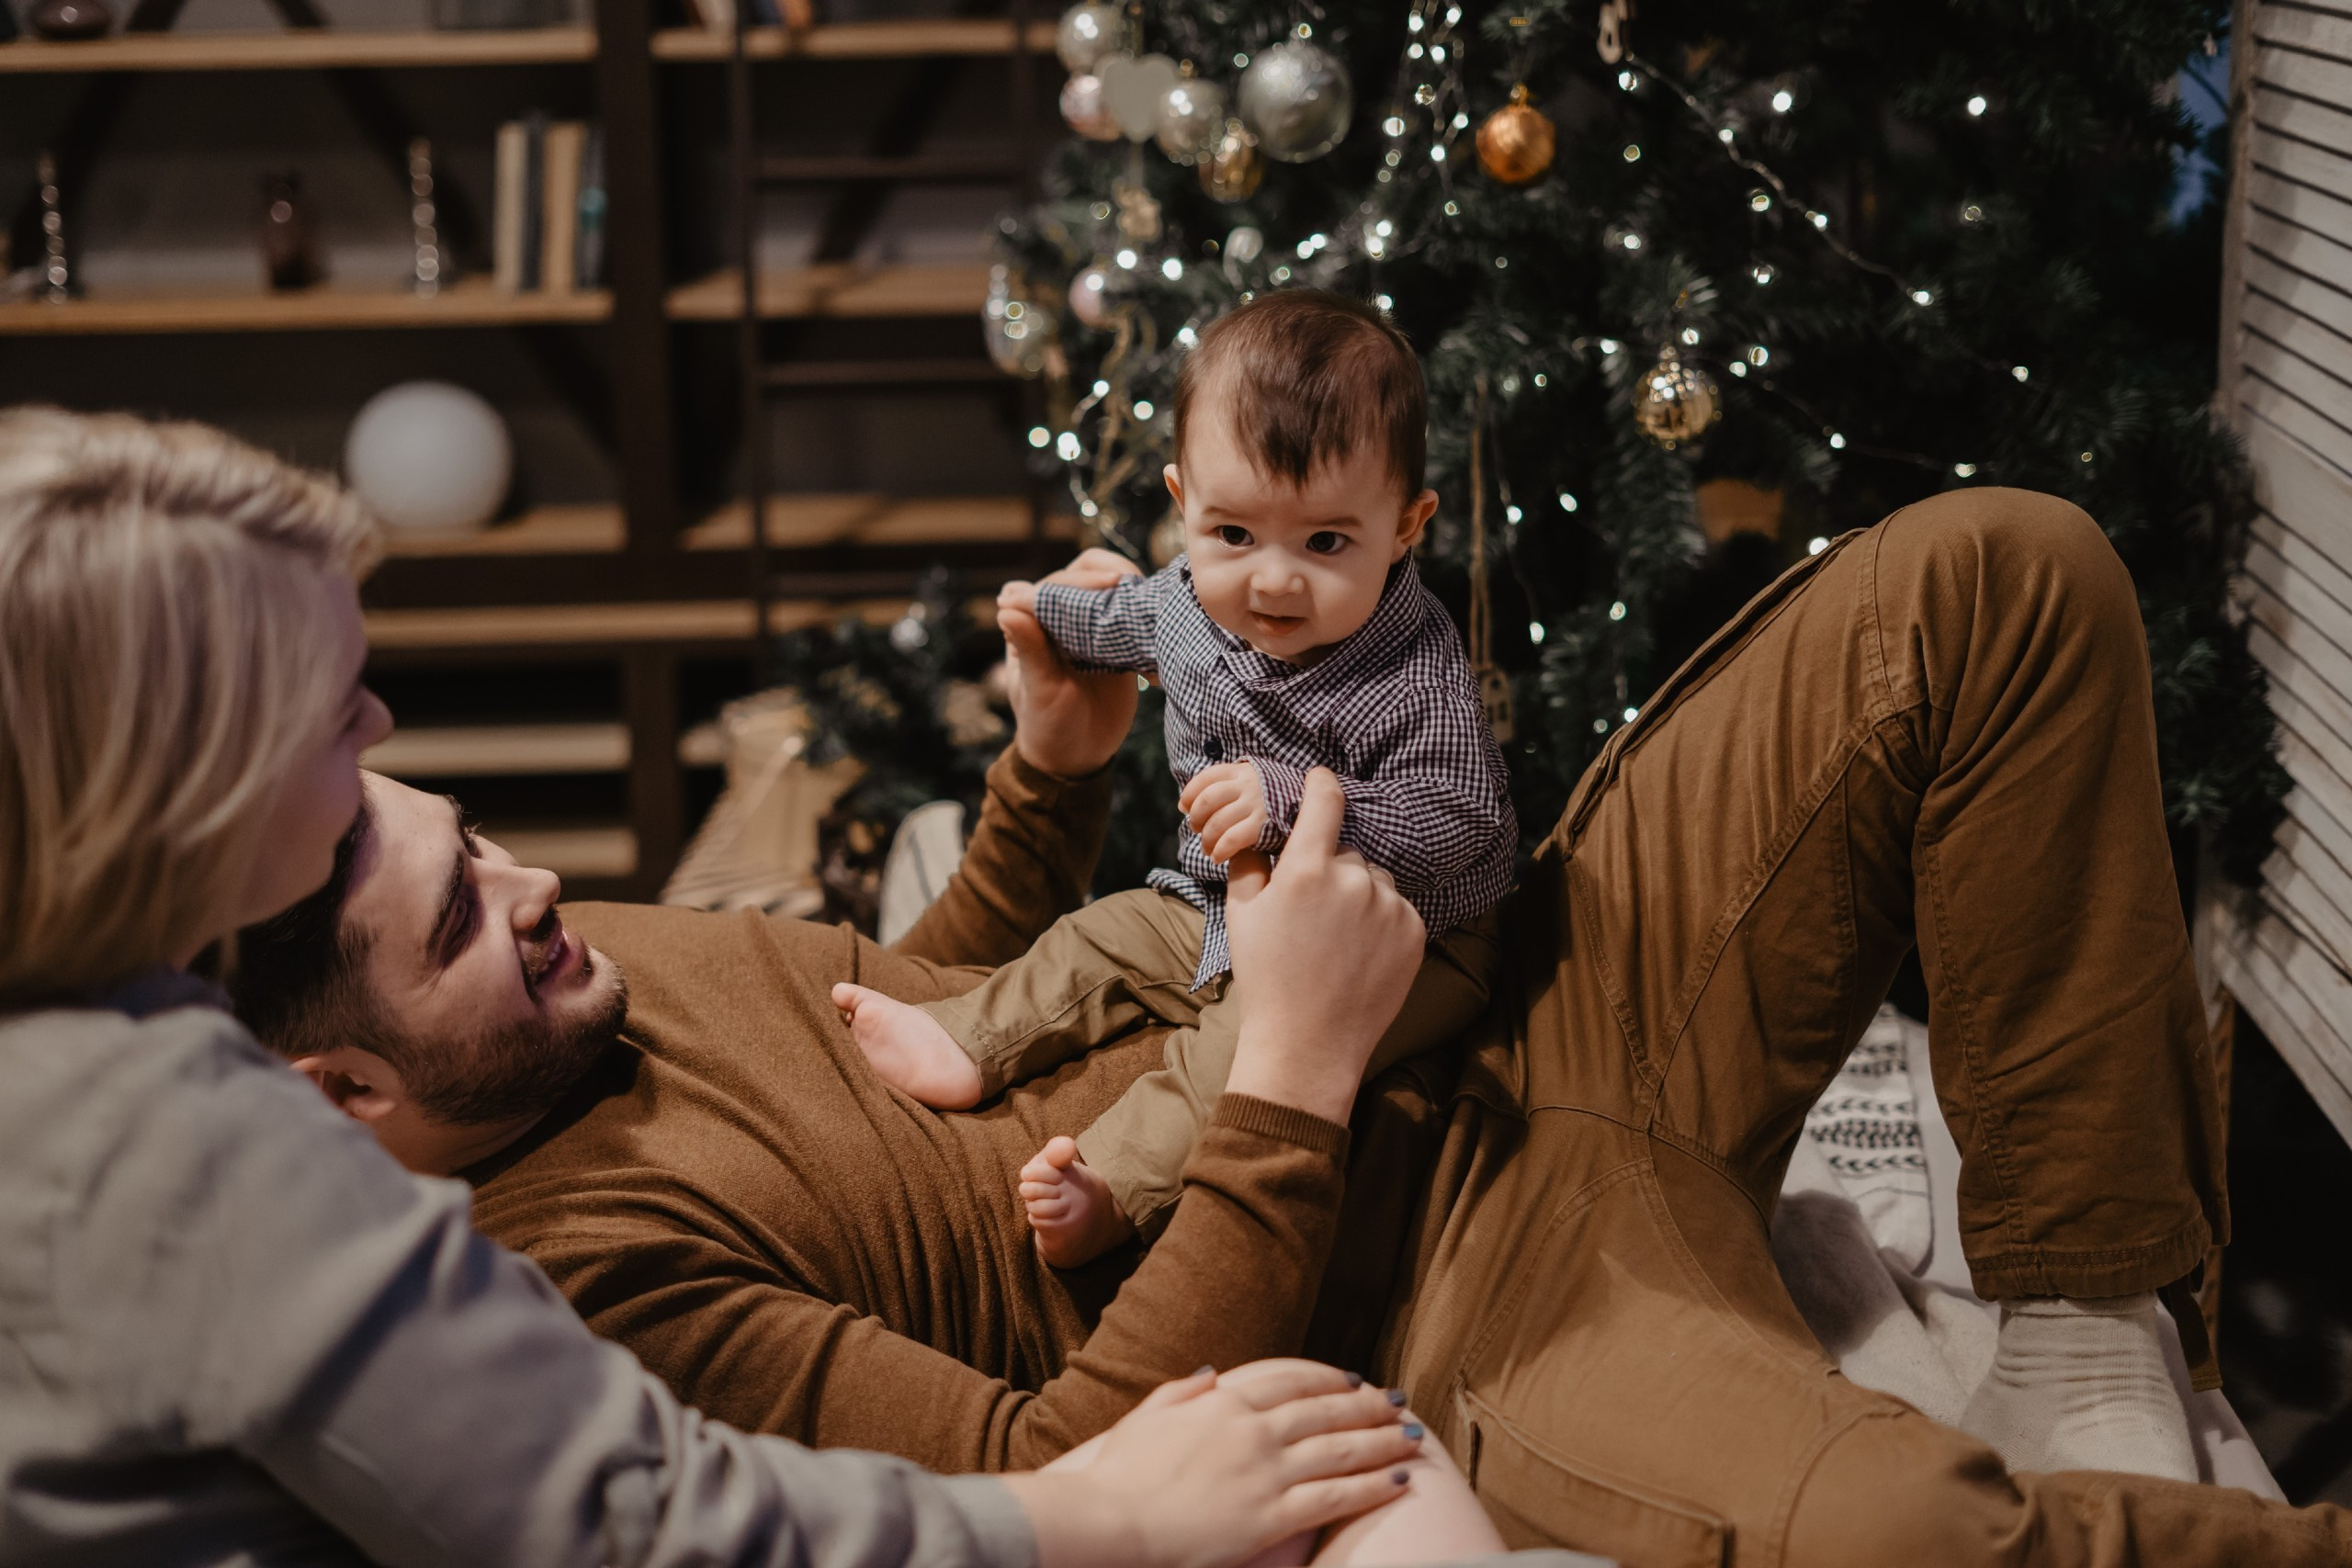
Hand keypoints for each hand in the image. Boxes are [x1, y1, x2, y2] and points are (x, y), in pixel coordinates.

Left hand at [1001, 551, 1144, 777]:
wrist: (1079, 755)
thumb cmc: (1048, 725)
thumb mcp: (1039, 690)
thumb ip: (1029, 649)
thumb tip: (1005, 606)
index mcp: (1031, 622)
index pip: (1055, 585)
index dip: (1079, 582)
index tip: (1107, 584)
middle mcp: (1059, 615)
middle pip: (1085, 574)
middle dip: (1108, 574)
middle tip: (1132, 585)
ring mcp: (1091, 625)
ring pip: (1111, 588)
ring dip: (1130, 588)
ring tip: (1147, 599)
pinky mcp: (1119, 639)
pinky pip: (1132, 614)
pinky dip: (1143, 611)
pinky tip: (1156, 617)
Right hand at [1007, 1362, 1418, 1567]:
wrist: (1111, 1521)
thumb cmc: (1120, 1475)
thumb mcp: (1146, 1417)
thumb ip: (1182, 1391)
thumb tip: (1211, 1373)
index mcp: (1222, 1402)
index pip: (1289, 1379)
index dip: (1326, 1378)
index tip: (1352, 1379)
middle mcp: (1253, 1429)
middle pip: (1326, 1409)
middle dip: (1368, 1404)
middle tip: (1399, 1402)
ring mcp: (1266, 1470)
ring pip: (1341, 1448)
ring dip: (1383, 1439)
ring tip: (1413, 1435)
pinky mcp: (1273, 1514)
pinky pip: (1335, 1495)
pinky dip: (1371, 1484)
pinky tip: (1398, 1479)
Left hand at [1180, 761, 1268, 863]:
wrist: (1310, 805)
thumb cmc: (1274, 797)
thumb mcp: (1253, 780)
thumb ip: (1226, 786)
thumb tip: (1185, 805)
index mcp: (1242, 771)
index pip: (1206, 778)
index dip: (1189, 793)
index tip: (1184, 807)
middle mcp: (1247, 785)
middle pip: (1207, 800)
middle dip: (1196, 818)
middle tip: (1197, 829)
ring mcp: (1255, 805)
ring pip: (1217, 822)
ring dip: (1207, 839)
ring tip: (1208, 849)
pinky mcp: (1262, 826)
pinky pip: (1232, 839)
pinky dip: (1220, 850)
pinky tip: (1218, 857)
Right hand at [1222, 770, 1424, 1123]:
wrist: (1308, 1044)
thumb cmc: (1267, 979)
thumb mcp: (1242, 916)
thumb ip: (1251, 863)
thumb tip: (1259, 833)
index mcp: (1307, 870)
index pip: (1324, 801)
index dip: (1322, 783)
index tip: (1321, 778)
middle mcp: (1354, 880)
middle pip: (1345, 852)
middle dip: (1329, 869)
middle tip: (1311, 912)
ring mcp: (1390, 906)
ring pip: (1373, 880)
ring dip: (1358, 894)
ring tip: (1336, 939)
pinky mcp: (1414, 932)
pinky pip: (1396, 907)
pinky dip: (1380, 920)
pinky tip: (1358, 953)